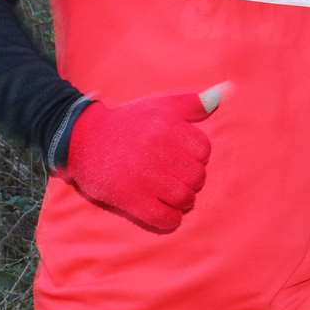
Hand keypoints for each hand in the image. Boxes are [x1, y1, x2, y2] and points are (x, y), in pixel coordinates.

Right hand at [61, 83, 226, 232]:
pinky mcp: (131, 198)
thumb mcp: (160, 105)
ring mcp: (145, 177)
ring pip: (185, 199)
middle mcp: (159, 151)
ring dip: (181, 201)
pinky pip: (165, 218)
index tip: (178, 157)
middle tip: (172, 178)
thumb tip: (227, 90)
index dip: (193, 157)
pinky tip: (162, 211)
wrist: (81, 138)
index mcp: (169, 127)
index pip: (204, 152)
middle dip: (189, 180)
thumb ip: (195, 103)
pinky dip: (169, 219)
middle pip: (197, 177)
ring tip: (167, 195)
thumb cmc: (126, 122)